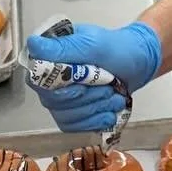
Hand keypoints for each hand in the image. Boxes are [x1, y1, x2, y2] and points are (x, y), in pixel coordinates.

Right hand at [25, 22, 161, 131]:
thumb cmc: (117, 48)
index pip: (38, 81)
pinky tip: (110, 113)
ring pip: (65, 116)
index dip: (60, 90)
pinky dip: (95, 121)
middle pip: (53, 102)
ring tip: (114, 98)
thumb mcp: (93, 44)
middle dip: (86, 99)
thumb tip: (32, 44)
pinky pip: (74, 126)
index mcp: (50, 56)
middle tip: (109, 88)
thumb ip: (64, 48)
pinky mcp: (74, 112)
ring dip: (94, 109)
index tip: (83, 88)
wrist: (139, 62)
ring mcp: (61, 97)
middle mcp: (50, 78)